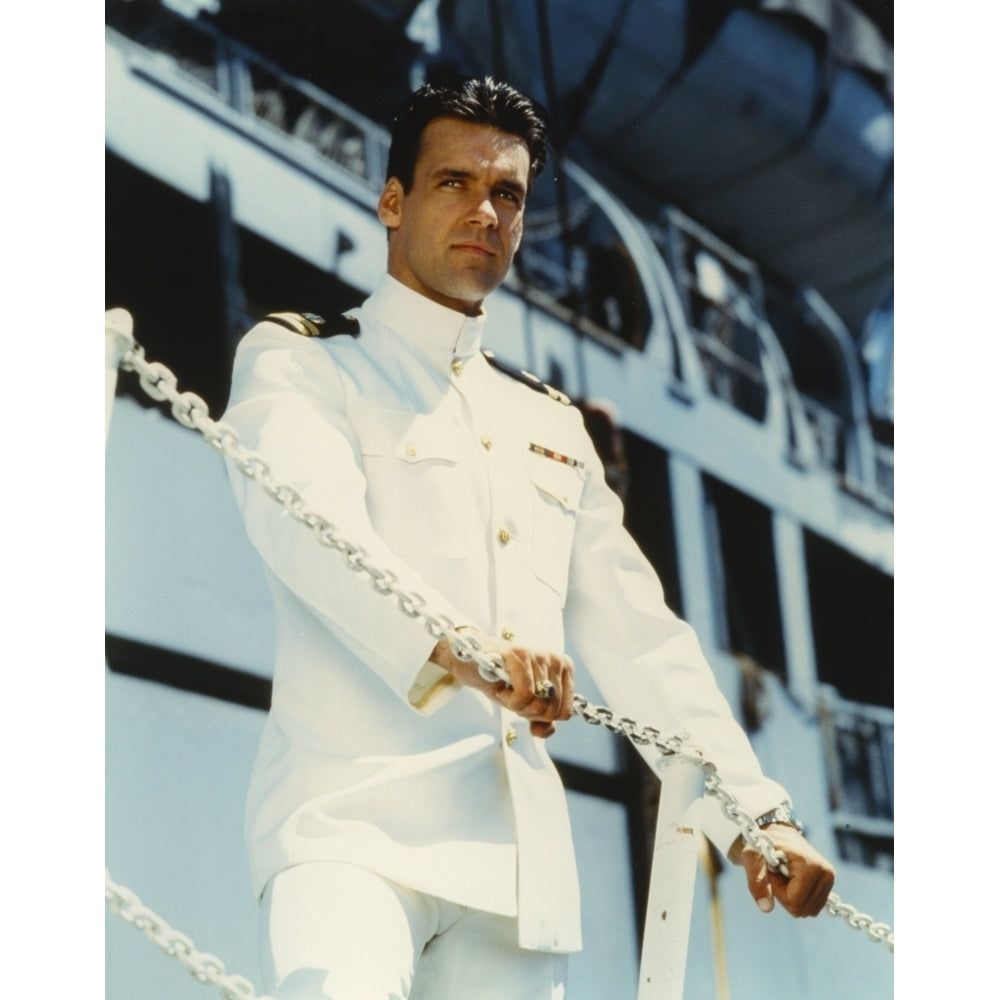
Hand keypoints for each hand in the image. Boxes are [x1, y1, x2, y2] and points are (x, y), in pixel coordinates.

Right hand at [430, 630, 574, 737]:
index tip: (526, 702)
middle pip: (551, 711)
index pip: (565, 712)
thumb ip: (541, 719)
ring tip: (507, 689)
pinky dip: (509, 700)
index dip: (541, 717)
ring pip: (538, 704)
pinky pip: (524, 696)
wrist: (471, 662)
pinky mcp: (520, 655)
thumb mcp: (526, 704)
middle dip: (528, 712)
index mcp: (563, 668)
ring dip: (517, 705)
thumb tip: (542, 731)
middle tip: (513, 696)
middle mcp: (555, 658)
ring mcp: (538, 655)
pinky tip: (501, 687)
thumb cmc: (500, 680)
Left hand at [732, 824, 835, 917]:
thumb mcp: (752, 858)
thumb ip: (756, 882)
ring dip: (792, 896)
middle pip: (802, 910)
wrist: (777, 833)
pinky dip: (800, 897)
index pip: (794, 903)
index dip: (778, 891)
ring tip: (786, 874)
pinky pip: (812, 908)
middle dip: (785, 895)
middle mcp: (826, 873)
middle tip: (779, 872)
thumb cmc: (762, 843)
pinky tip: (795, 879)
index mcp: (811, 866)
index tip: (773, 870)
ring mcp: (829, 879)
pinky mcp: (829, 884)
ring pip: (808, 911)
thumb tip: (766, 908)